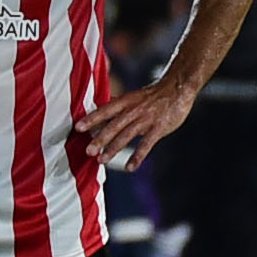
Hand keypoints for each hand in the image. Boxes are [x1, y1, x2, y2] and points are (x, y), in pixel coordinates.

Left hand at [76, 77, 193, 171]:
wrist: (178, 89)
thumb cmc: (153, 95)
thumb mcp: (133, 96)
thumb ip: (117, 104)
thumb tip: (99, 106)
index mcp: (125, 102)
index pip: (105, 110)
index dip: (92, 118)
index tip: (78, 128)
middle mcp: (134, 110)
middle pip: (114, 125)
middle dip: (100, 139)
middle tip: (88, 151)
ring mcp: (146, 120)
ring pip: (127, 135)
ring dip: (114, 149)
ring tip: (102, 160)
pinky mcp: (159, 128)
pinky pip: (146, 144)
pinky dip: (138, 156)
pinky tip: (130, 167)